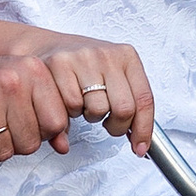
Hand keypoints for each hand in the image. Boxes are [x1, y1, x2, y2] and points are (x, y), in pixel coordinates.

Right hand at [0, 52, 103, 169]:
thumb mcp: (18, 84)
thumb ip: (47, 112)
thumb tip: (64, 146)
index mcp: (33, 71)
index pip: (57, 123)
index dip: (40, 132)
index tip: (22, 123)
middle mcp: (12, 81)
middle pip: (31, 143)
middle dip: (14, 144)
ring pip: (5, 153)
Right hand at [36, 38, 155, 154]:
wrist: (51, 48)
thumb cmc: (85, 68)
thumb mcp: (113, 76)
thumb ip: (130, 103)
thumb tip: (140, 145)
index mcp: (127, 56)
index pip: (144, 99)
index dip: (143, 129)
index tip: (140, 147)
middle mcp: (107, 54)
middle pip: (124, 109)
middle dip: (116, 127)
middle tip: (108, 124)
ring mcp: (84, 58)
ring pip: (97, 110)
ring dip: (91, 117)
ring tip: (86, 105)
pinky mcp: (60, 63)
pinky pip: (73, 105)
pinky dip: (71, 112)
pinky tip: (70, 100)